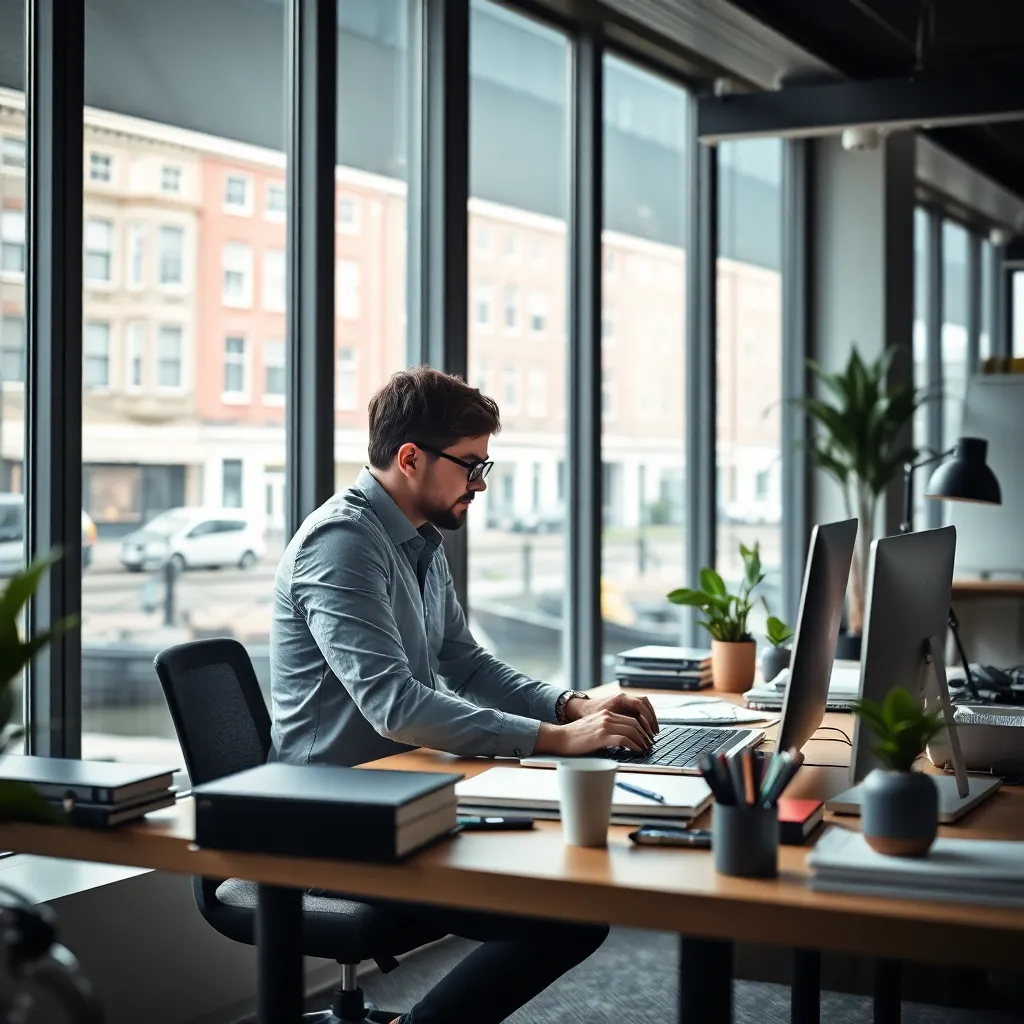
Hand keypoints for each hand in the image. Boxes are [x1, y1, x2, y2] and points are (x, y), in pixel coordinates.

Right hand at [535, 709, 654, 756]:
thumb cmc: (575, 737)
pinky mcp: (601, 735)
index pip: (630, 718)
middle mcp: (607, 716)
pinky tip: (637, 751)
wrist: (560, 738)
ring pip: (632, 730)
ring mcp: (604, 725)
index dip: (641, 728)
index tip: (646, 737)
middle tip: (650, 744)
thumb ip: (607, 730)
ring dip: (642, 740)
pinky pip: (624, 739)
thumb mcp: (594, 728)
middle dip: (645, 734)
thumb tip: (621, 741)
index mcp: (606, 713)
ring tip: (646, 748)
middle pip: (634, 723)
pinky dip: (634, 745)